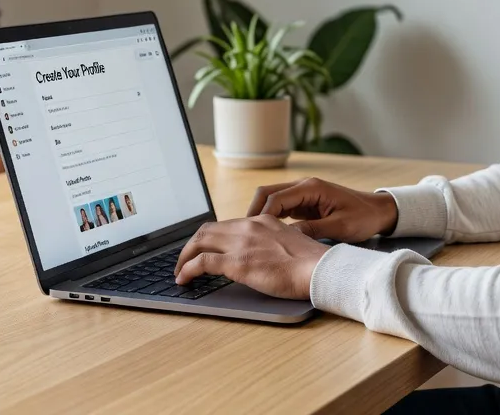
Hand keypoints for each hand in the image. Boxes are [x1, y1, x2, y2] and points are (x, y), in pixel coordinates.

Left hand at [173, 215, 328, 299]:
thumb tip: (261, 255)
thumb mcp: (290, 243)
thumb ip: (272, 243)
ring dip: (184, 256)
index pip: (227, 224)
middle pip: (208, 229)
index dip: (211, 237)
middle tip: (185, 260)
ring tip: (180, 272)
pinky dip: (187, 270)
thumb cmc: (311, 263)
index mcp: (262, 220)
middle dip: (191, 245)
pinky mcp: (237, 262)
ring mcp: (241, 243)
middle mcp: (249, 226)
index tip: (204, 249)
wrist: (319, 268)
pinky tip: (184, 279)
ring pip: (200, 241)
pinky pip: (201, 262)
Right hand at [247, 177, 398, 242]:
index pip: (276, 198)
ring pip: (272, 200)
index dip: (261, 216)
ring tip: (251, 236)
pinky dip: (271, 219)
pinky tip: (266, 235)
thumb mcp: (339, 227)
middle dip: (253, 212)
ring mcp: (303, 194)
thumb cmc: (363, 217)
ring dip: (260, 216)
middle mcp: (304, 186)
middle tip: (244, 234)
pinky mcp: (305, 203)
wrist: (379, 211)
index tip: (253, 234)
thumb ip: (312, 230)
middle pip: (267, 193)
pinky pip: (281, 208)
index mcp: (311, 188)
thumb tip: (285, 238)